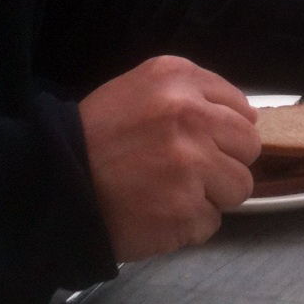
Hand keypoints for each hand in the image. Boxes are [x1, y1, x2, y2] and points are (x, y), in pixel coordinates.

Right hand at [78, 55, 258, 258]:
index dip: (224, 131)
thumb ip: (194, 96)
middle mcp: (191, 116)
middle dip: (224, 162)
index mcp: (179, 80)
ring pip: (239, 187)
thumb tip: (248, 119)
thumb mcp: (141, 90)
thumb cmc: (98, 136)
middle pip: (249, 147)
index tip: (200, 142)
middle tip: (186, 171)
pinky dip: (188, 224)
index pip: (241, 109)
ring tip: (171, 192)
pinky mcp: (186, 211)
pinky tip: (157, 212)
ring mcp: (191, 166)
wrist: (55, 184)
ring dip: (211, 195)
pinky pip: (211, 221)